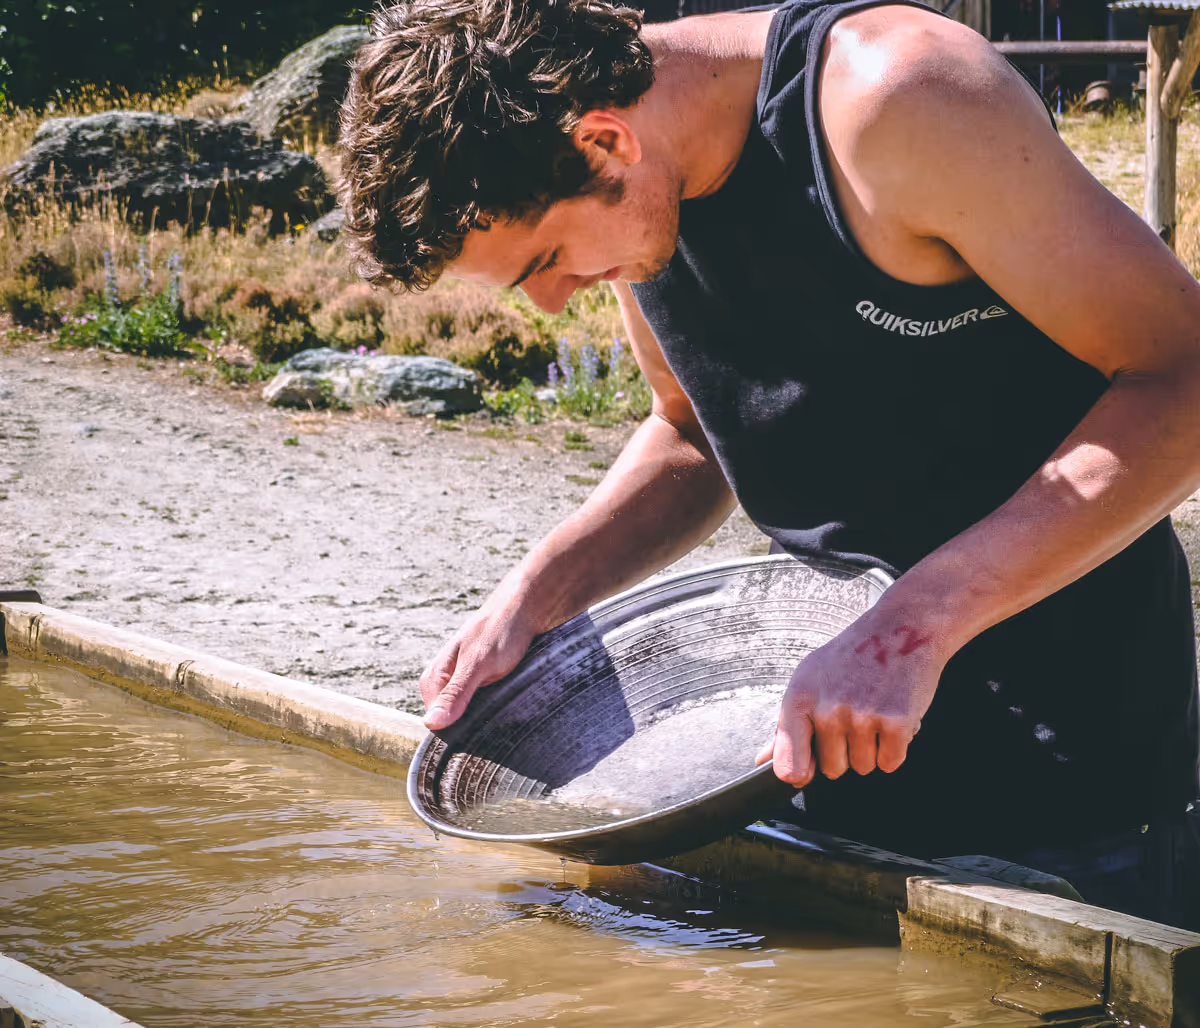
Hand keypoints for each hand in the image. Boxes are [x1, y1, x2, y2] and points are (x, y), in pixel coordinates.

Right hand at [419, 573, 547, 730]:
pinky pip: (487, 706)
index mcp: (435, 679)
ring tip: (507, 706)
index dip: (458, 733)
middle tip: (498, 716)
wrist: (529, 607)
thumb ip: (457, 693)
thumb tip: (431, 724)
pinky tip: (511, 702)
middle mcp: (446, 682)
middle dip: (475, 725)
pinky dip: (499, 707)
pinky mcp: (484, 682)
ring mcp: (465, 682)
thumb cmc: (501, 630)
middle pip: (454, 722)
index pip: (437, 725)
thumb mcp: (479, 664)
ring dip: (489, 716)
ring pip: (472, 715)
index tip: (480, 733)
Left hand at [755, 611, 946, 785]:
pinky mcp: (896, 722)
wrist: (901, 628)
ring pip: (863, 767)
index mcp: (798, 700)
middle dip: (845, 751)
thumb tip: (762, 761)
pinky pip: (890, 762)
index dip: (801, 773)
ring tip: (874, 711)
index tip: (809, 766)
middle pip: (832, 770)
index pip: (788, 766)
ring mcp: (861, 716)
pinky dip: (894, 748)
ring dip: (871, 748)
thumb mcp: (808, 680)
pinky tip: (892, 717)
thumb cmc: (851, 656)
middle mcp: (827, 709)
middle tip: (854, 716)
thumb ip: (787, 727)